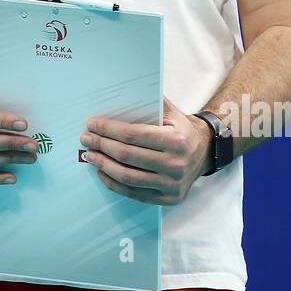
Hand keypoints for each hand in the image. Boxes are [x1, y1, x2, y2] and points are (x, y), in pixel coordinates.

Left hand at [79, 97, 211, 204]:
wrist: (204, 153)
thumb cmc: (180, 129)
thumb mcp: (171, 112)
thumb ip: (150, 103)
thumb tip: (119, 92)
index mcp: (176, 140)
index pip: (133, 134)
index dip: (108, 129)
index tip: (92, 124)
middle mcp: (176, 164)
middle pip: (127, 155)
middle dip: (101, 145)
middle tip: (86, 138)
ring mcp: (172, 184)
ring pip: (128, 177)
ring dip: (103, 165)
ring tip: (90, 155)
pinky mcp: (168, 199)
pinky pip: (134, 193)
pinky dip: (114, 183)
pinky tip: (102, 172)